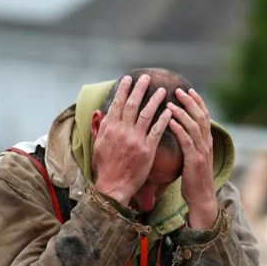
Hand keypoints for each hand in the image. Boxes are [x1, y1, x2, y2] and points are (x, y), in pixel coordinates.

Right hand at [92, 74, 173, 206]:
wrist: (112, 187)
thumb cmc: (104, 168)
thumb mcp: (96, 146)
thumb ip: (99, 128)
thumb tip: (99, 113)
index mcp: (109, 129)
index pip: (117, 104)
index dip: (123, 90)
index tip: (128, 78)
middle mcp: (122, 131)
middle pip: (132, 105)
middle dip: (139, 89)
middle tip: (146, 77)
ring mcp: (135, 140)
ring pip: (146, 114)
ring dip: (154, 100)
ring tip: (162, 90)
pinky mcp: (147, 150)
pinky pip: (157, 131)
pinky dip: (163, 119)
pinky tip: (169, 111)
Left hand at [168, 88, 217, 228]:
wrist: (202, 198)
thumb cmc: (194, 180)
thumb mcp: (194, 158)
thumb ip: (190, 145)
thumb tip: (181, 133)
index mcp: (206, 142)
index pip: (204, 116)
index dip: (197, 102)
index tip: (188, 90)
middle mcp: (206, 143)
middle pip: (200, 116)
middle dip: (190, 102)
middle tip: (178, 90)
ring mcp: (202, 151)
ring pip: (194, 125)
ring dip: (182, 112)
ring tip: (170, 102)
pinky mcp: (195, 160)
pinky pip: (187, 140)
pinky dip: (178, 128)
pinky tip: (169, 121)